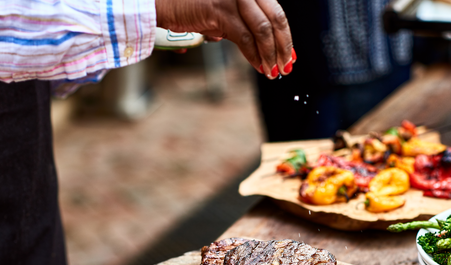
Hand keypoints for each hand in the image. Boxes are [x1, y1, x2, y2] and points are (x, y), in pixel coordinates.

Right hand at [155, 0, 294, 78]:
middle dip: (283, 46)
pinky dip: (254, 55)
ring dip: (269, 54)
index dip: (285, 35)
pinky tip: (258, 66)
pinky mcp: (220, 10)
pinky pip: (244, 37)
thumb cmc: (191, 8)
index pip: (276, 11)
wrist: (162, 3)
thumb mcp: (224, 13)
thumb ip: (244, 24)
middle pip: (276, 18)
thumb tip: (266, 48)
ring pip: (262, 29)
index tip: (289, 55)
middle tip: (285, 66)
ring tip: (272, 71)